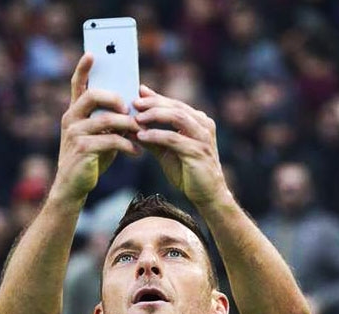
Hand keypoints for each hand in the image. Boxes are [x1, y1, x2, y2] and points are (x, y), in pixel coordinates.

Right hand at [53, 53, 141, 204]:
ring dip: (128, 126)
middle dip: (115, 98)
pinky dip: (128, 146)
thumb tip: (133, 110)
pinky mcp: (82, 150)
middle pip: (92, 96)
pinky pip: (110, 141)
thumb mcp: (100, 138)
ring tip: (142, 133)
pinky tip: (137, 152)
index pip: (77, 85)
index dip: (83, 69)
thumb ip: (110, 122)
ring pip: (106, 120)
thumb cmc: (90, 160)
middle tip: (130, 108)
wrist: (74, 186)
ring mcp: (74, 134)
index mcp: (74, 113)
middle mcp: (71, 120)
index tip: (92, 53)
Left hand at [134, 86, 226, 206]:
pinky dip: (157, 135)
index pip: (175, 104)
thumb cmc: (188, 173)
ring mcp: (202, 138)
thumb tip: (131, 127)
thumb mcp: (167, 152)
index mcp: (198, 122)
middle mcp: (203, 125)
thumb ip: (153, 138)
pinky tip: (142, 136)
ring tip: (136, 118)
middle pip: (176, 106)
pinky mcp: (198, 152)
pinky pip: (174, 138)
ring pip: (178, 117)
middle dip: (153, 103)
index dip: (156, 98)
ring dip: (155, 115)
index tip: (137, 94)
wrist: (207, 195)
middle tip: (134, 103)